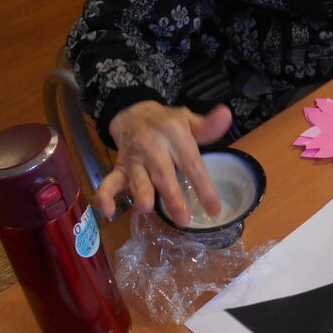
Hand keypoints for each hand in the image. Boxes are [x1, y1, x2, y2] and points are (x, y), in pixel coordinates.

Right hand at [95, 101, 232, 223]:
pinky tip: (108, 211)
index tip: (214, 210)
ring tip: (146, 208)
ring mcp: (135, 160)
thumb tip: (227, 115)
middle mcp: (153, 148)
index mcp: (174, 136)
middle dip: (172, 197)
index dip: (204, 187)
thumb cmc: (168, 124)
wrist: (132, 113)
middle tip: (182, 219)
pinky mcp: (119, 168)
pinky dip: (105, 196)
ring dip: (141, 194)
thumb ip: (208, 126)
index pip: (192, 164)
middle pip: (164, 174)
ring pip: (138, 179)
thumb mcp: (189, 121)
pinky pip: (109, 182)